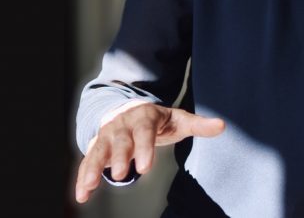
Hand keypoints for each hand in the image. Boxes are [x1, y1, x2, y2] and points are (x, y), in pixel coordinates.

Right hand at [74, 101, 224, 202]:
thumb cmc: (155, 120)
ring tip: (89, 186)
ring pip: (98, 150)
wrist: (126, 109)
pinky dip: (82, 177)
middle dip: (118, 157)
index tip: (145, 168)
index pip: (143, 130)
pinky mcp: (96, 147)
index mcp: (142, 116)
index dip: (143, 148)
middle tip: (121, 175)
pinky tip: (81, 195)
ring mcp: (106, 135)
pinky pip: (87, 162)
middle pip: (119, 140)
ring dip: (92, 168)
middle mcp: (121, 124)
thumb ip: (197, 124)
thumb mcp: (177, 119)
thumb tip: (222, 126)